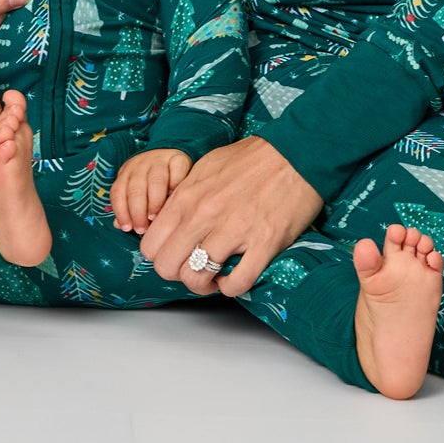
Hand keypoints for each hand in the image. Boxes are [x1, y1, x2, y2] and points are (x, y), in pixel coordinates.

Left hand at [110, 148, 191, 235]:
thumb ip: (128, 209)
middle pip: (136, 189)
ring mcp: (159, 160)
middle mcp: (140, 165)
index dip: (121, 211)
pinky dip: (175, 185)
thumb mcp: (136, 192)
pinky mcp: (178, 158)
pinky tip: (176, 198)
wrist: (170, 156)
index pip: (118, 192)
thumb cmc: (151, 182)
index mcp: (126, 173)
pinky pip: (176, 171)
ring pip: (155, 181)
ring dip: (154, 202)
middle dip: (137, 211)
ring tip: (155, 217)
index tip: (127, 228)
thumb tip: (119, 225)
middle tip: (142, 228)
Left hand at [138, 136, 321, 296]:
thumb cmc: (250, 158)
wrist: (293, 154)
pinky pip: (238, 283)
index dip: (160, 257)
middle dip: (178, 274)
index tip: (174, 255)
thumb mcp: (204, 168)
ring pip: (197, 279)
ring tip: (214, 276)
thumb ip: (184, 194)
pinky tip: (234, 277)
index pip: (150, 245)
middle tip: (193, 269)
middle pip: (167, 267)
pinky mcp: (264, 243)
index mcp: (187, 196)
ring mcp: (234, 230)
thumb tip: (169, 217)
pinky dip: (232, 288)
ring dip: (204, 284)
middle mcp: (204, 214)